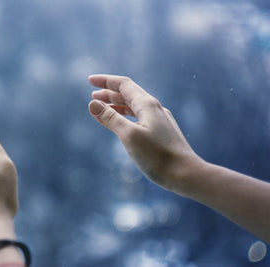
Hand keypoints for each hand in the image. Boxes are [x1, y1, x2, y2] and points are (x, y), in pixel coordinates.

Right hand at [88, 74, 201, 192]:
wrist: (186, 175)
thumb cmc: (157, 156)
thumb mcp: (129, 136)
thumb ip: (110, 118)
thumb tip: (92, 104)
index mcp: (147, 105)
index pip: (123, 84)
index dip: (105, 81)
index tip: (90, 80)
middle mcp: (155, 109)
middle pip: (129, 94)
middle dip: (109, 93)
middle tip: (92, 96)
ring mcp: (160, 121)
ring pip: (134, 107)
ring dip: (117, 105)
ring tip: (103, 108)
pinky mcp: (162, 133)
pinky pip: (140, 118)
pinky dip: (126, 117)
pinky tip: (123, 124)